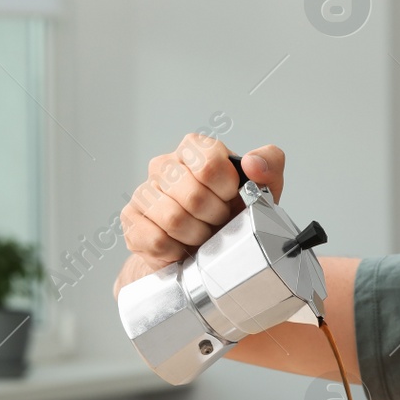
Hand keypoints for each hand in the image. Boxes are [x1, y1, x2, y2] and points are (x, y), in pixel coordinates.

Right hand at [115, 135, 284, 287]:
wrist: (205, 247)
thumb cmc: (232, 212)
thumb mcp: (262, 187)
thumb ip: (268, 164)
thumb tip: (253, 164)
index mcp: (195, 148)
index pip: (209, 163)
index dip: (227, 188)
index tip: (232, 198)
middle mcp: (164, 165)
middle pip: (193, 195)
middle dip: (215, 217)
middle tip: (219, 221)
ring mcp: (143, 192)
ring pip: (173, 219)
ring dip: (197, 235)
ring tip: (204, 234)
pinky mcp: (131, 220)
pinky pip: (156, 239)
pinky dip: (177, 250)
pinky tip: (184, 247)